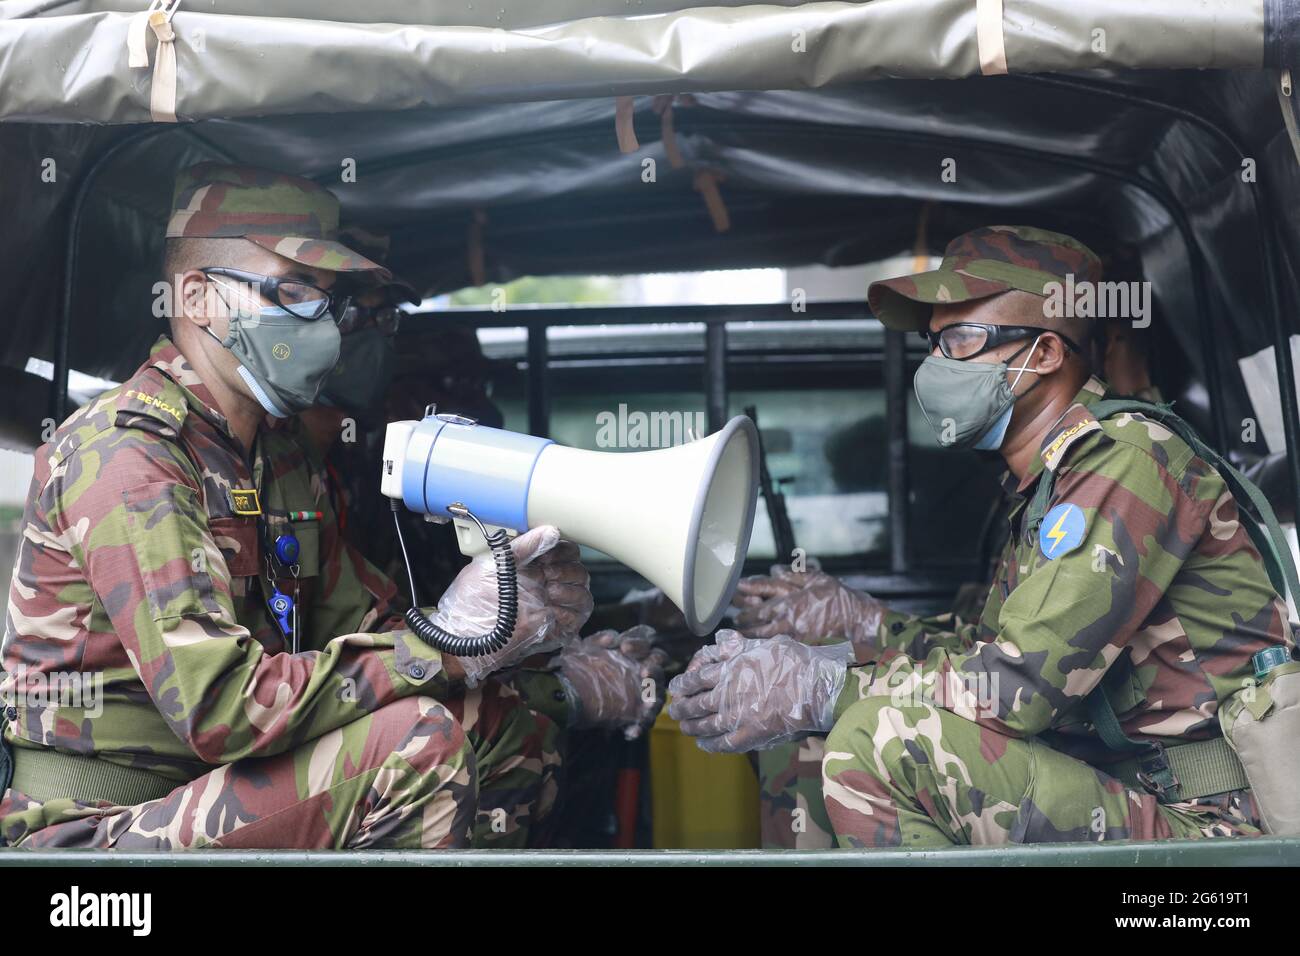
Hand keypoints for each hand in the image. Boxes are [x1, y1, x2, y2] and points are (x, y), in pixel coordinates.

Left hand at [429, 526, 592, 683]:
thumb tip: (551, 531)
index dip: (562, 549)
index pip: (566, 551)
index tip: (546, 553)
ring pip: (583, 592)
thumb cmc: (474, 599)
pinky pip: (578, 616)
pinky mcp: (558, 628)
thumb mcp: (495, 564)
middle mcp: (549, 585)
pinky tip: (550, 608)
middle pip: (579, 570)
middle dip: (566, 568)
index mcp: (537, 566)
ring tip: (548, 590)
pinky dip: (568, 610)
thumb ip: (522, 546)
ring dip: (570, 588)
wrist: (466, 635)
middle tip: (545, 572)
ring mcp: (555, 607)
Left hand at [559, 625, 668, 738]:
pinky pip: (644, 722)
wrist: (574, 694)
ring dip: (653, 700)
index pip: (646, 644)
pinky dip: (639, 726)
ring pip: (658, 697)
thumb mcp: (589, 650)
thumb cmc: (588, 666)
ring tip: (647, 705)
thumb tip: (611, 638)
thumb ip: (599, 640)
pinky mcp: (639, 716)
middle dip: (653, 670)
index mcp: (637, 653)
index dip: (639, 644)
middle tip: (644, 671)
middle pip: (658, 669)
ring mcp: (646, 695)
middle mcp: (646, 673)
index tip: (623, 647)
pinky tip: (630, 731)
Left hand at [666, 630, 848, 752]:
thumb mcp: (763, 644)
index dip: (681, 684)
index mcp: (729, 670)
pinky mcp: (751, 735)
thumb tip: (719, 638)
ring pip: (705, 724)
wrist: (814, 688)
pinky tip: (703, 743)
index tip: (675, 687)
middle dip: (681, 708)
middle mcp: (728, 694)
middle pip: (695, 703)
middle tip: (674, 710)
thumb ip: (738, 645)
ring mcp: (738, 716)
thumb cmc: (792, 662)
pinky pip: (724, 743)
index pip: (695, 678)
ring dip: (691, 726)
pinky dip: (710, 744)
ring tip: (684, 727)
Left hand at [732, 568, 884, 645]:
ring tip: (740, 635)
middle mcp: (790, 619)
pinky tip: (758, 648)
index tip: (736, 594)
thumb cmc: (841, 599)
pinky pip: (777, 649)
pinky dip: (765, 648)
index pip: (760, 597)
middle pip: (757, 620)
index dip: (745, 595)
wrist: (861, 624)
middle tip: (736, 617)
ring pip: (764, 637)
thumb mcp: (820, 580)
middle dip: (743, 619)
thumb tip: (774, 569)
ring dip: (749, 635)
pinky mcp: (801, 649)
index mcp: (792, 600)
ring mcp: (794, 636)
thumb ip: (795, 576)